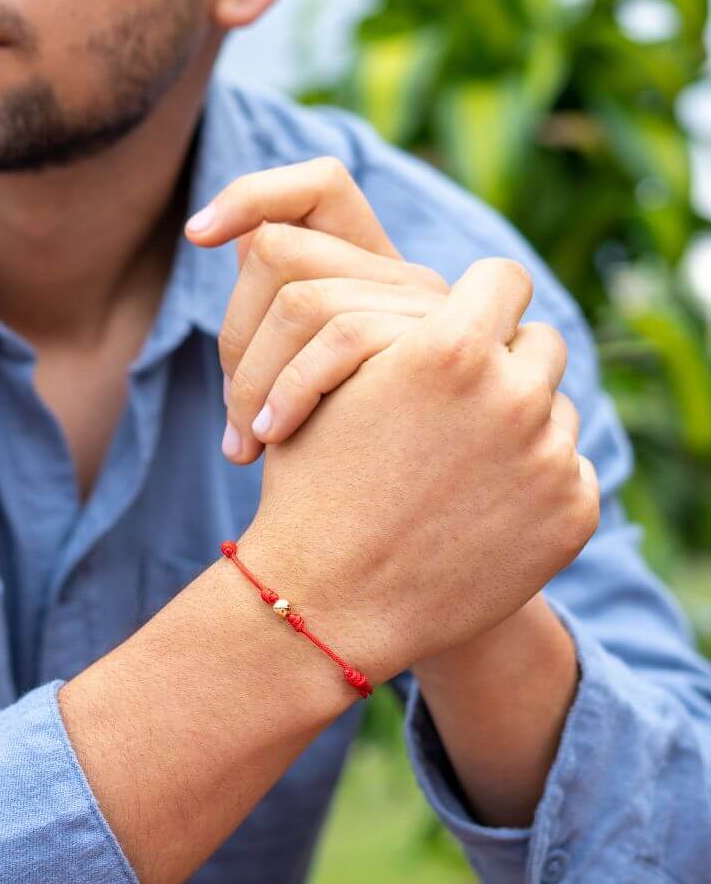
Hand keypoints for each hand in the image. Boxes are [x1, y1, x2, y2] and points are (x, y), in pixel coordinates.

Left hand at [185, 157, 447, 464]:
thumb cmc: (358, 462)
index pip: (320, 185)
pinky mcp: (437, 353)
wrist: (428, 529)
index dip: (252, 194)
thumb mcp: (314, 390)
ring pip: (300, 296)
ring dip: (247, 377)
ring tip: (244, 443)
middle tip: (235, 415)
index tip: (197, 235)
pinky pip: (338, 336)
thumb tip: (243, 239)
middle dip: (231, 333)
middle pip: (280, 248)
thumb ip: (283, 309)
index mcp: (377, 272)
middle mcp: (407, 280)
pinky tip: (268, 443)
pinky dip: (282, 390)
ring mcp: (426, 313)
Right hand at [236, 257, 599, 682]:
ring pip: (557, 406)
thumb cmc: (310, 488)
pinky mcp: (573, 514)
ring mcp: (551, 458)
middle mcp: (515, 394)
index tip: (463, 321)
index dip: (479, 297)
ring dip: (520, 420)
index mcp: (450, 347)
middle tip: (459, 399)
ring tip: (460, 461)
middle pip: (539, 341)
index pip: (502, 279)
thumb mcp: (331, 388)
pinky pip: (569, 469)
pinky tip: (478, 508)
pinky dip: (534, 481)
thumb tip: (446, 306)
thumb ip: (395, 332)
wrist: (327, 604)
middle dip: (504, 361)